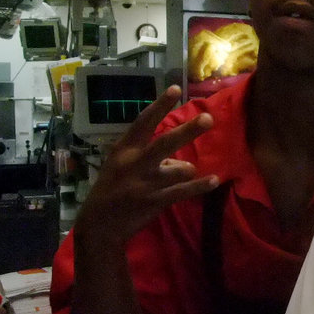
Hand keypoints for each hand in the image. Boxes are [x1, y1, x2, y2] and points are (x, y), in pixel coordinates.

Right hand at [75, 85, 218, 246]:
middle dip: (188, 131)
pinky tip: (214, 180)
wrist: (99, 225)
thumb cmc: (112, 188)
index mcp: (124, 150)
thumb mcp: (121, 166)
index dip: (160, 105)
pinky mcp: (154, 201)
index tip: (176, 89)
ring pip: (179, 169)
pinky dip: (200, 186)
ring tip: (187, 171)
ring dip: (187, 169)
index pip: (143, 122)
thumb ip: (148, 156)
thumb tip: (178, 158)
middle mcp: (134, 164)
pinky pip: (183, 191)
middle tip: (208, 118)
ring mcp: (145, 184)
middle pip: (165, 143)